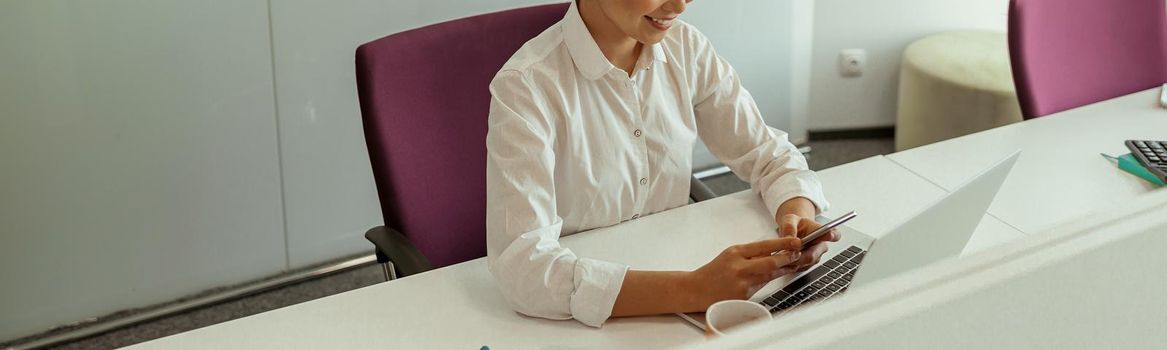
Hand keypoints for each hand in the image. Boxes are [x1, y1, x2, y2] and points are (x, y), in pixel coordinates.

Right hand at [686, 238, 802, 308]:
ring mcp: (742, 282)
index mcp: (735, 252)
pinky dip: (769, 280)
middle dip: (788, 258)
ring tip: (792, 265)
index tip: (795, 241)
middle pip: (771, 261)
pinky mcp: (743, 295)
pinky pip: (761, 286)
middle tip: (798, 254)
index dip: (782, 243)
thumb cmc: (713, 272)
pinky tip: (775, 276)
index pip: (763, 245)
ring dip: (783, 270)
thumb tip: (773, 252)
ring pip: (769, 274)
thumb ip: (749, 254)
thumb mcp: (729, 255)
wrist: (695, 289)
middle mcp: (739, 266)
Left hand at [776, 214, 841, 271]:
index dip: (833, 235)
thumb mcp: (789, 220)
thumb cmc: (794, 224)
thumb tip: (790, 238)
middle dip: (799, 255)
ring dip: (793, 260)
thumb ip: (789, 227)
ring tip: (782, 253)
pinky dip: (790, 264)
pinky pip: (799, 267)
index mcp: (821, 232)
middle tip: (787, 252)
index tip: (830, 234)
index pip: (833, 234)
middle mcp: (821, 245)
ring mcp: (815, 256)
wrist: (791, 231)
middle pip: (814, 255)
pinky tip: (783, 258)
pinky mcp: (807, 264)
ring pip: (806, 263)